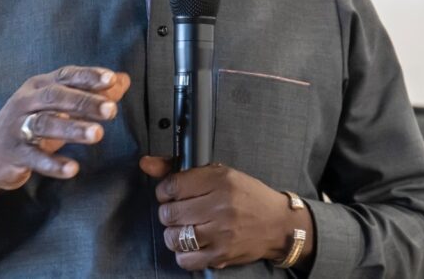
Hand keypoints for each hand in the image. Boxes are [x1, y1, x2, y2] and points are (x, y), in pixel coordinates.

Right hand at [0, 66, 129, 194]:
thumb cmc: (29, 125)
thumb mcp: (58, 107)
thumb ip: (91, 94)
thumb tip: (123, 80)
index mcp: (40, 86)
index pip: (66, 75)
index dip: (88, 76)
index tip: (111, 79)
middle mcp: (27, 101)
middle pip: (56, 96)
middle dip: (84, 102)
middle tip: (111, 110)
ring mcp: (18, 127)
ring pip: (45, 123)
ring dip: (72, 128)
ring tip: (98, 135)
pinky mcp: (13, 153)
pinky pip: (34, 157)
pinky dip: (53, 163)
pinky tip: (73, 168)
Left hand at [139, 157, 311, 270]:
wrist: (278, 223)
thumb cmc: (247, 196)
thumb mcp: (219, 174)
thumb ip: (179, 168)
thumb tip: (145, 164)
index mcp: (220, 180)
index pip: (172, 185)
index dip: (165, 191)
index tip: (170, 194)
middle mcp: (220, 206)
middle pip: (170, 213)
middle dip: (168, 212)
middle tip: (179, 211)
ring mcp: (221, 233)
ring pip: (173, 237)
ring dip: (173, 233)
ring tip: (184, 228)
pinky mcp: (221, 255)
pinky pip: (185, 259)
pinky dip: (183, 253)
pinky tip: (192, 244)